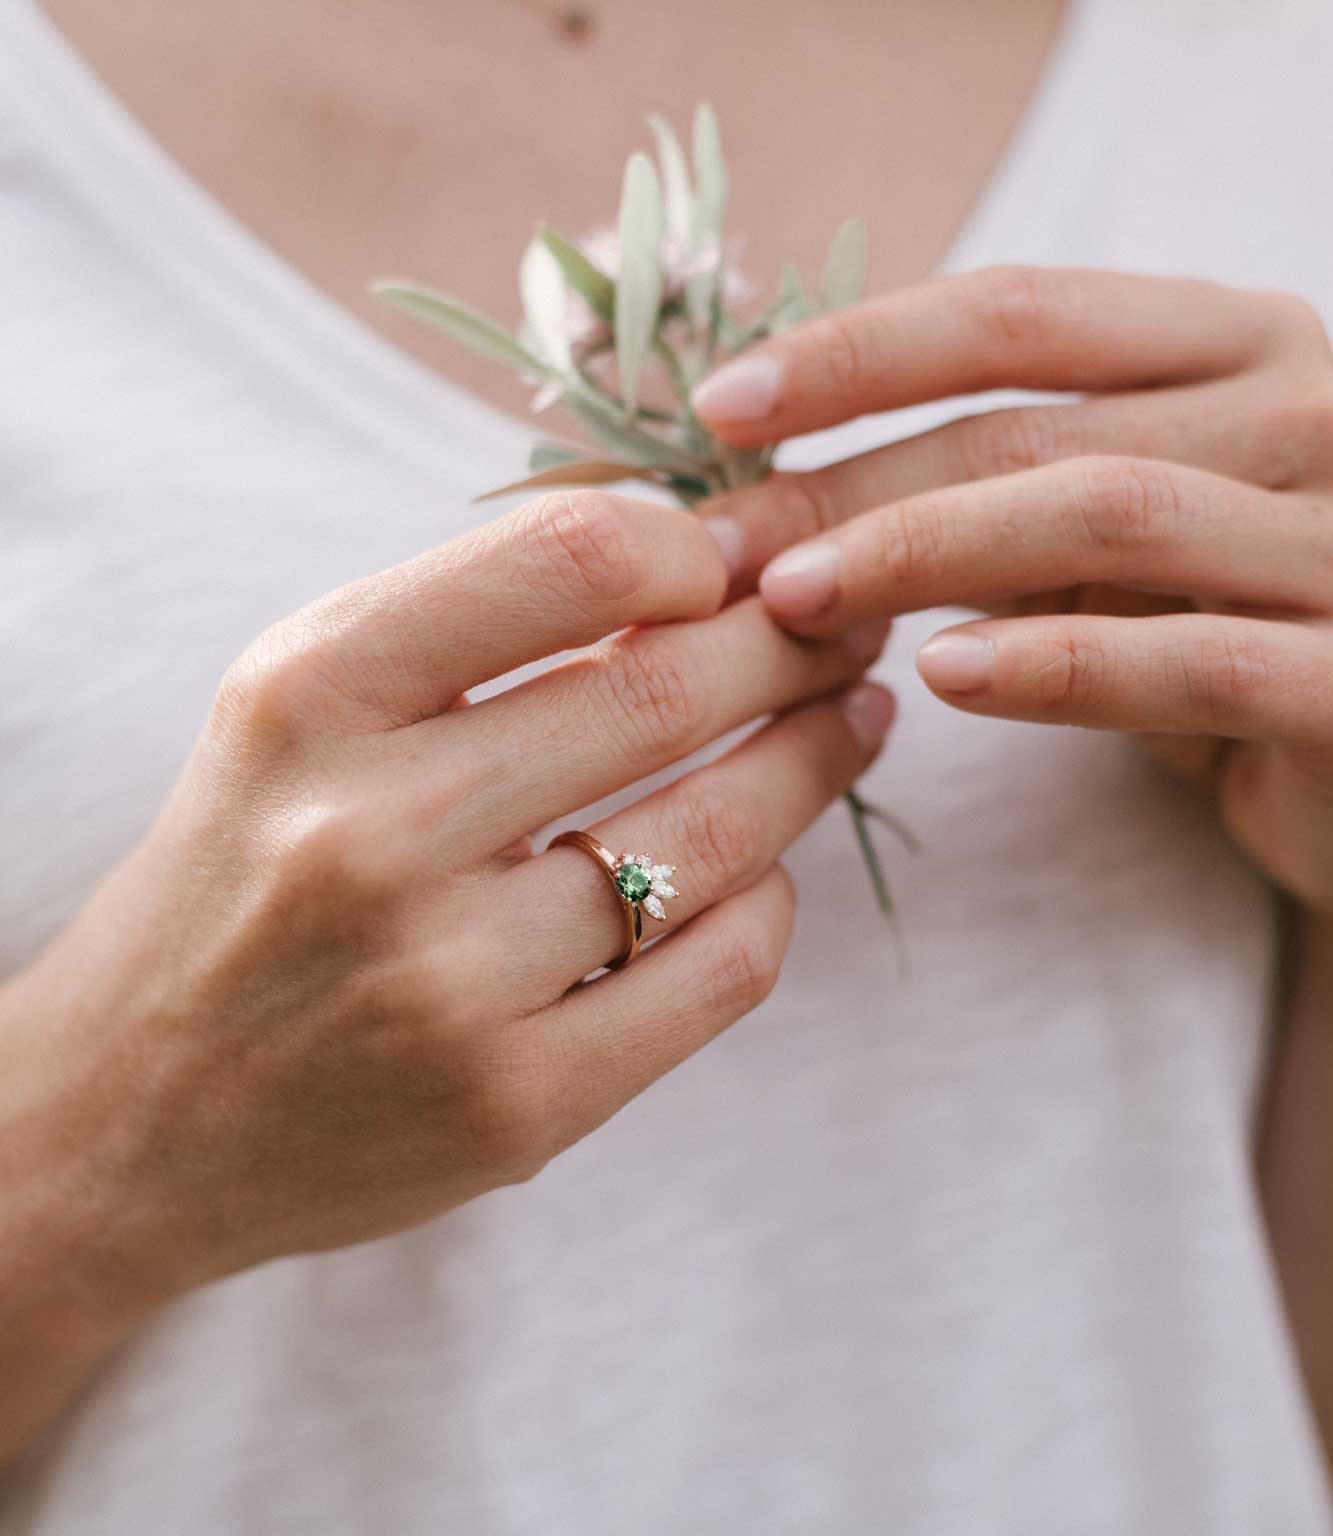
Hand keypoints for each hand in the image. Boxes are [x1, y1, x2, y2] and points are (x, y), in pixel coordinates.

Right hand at [2, 491, 891, 1319]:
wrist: (135, 1112)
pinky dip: (770, 905)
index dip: (694, 544)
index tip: (736, 561)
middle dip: (795, 644)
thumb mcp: (307, 709)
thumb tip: (706, 569)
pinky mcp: (514, 1110)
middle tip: (849, 625)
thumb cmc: (249, 871)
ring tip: (854, 718)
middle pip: (664, 693)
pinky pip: (720, 975)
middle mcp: (369, 834)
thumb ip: (479, 628)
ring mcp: (444, 987)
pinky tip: (768, 870)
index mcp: (310, 697)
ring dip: (815, 759)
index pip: (567, 558)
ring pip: (718, 837)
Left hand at [693, 267, 1332, 931]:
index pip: (1019, 312)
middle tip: (729, 548)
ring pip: (1106, 518)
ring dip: (927, 558)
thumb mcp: (1089, 542)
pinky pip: (1186, 659)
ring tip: (796, 602)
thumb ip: (976, 491)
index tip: (721, 407)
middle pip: (1039, 425)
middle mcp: (1317, 411)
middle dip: (859, 485)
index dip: (858, 350)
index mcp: (1237, 339)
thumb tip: (762, 500)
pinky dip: (1051, 666)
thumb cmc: (1204, 631)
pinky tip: (942, 678)